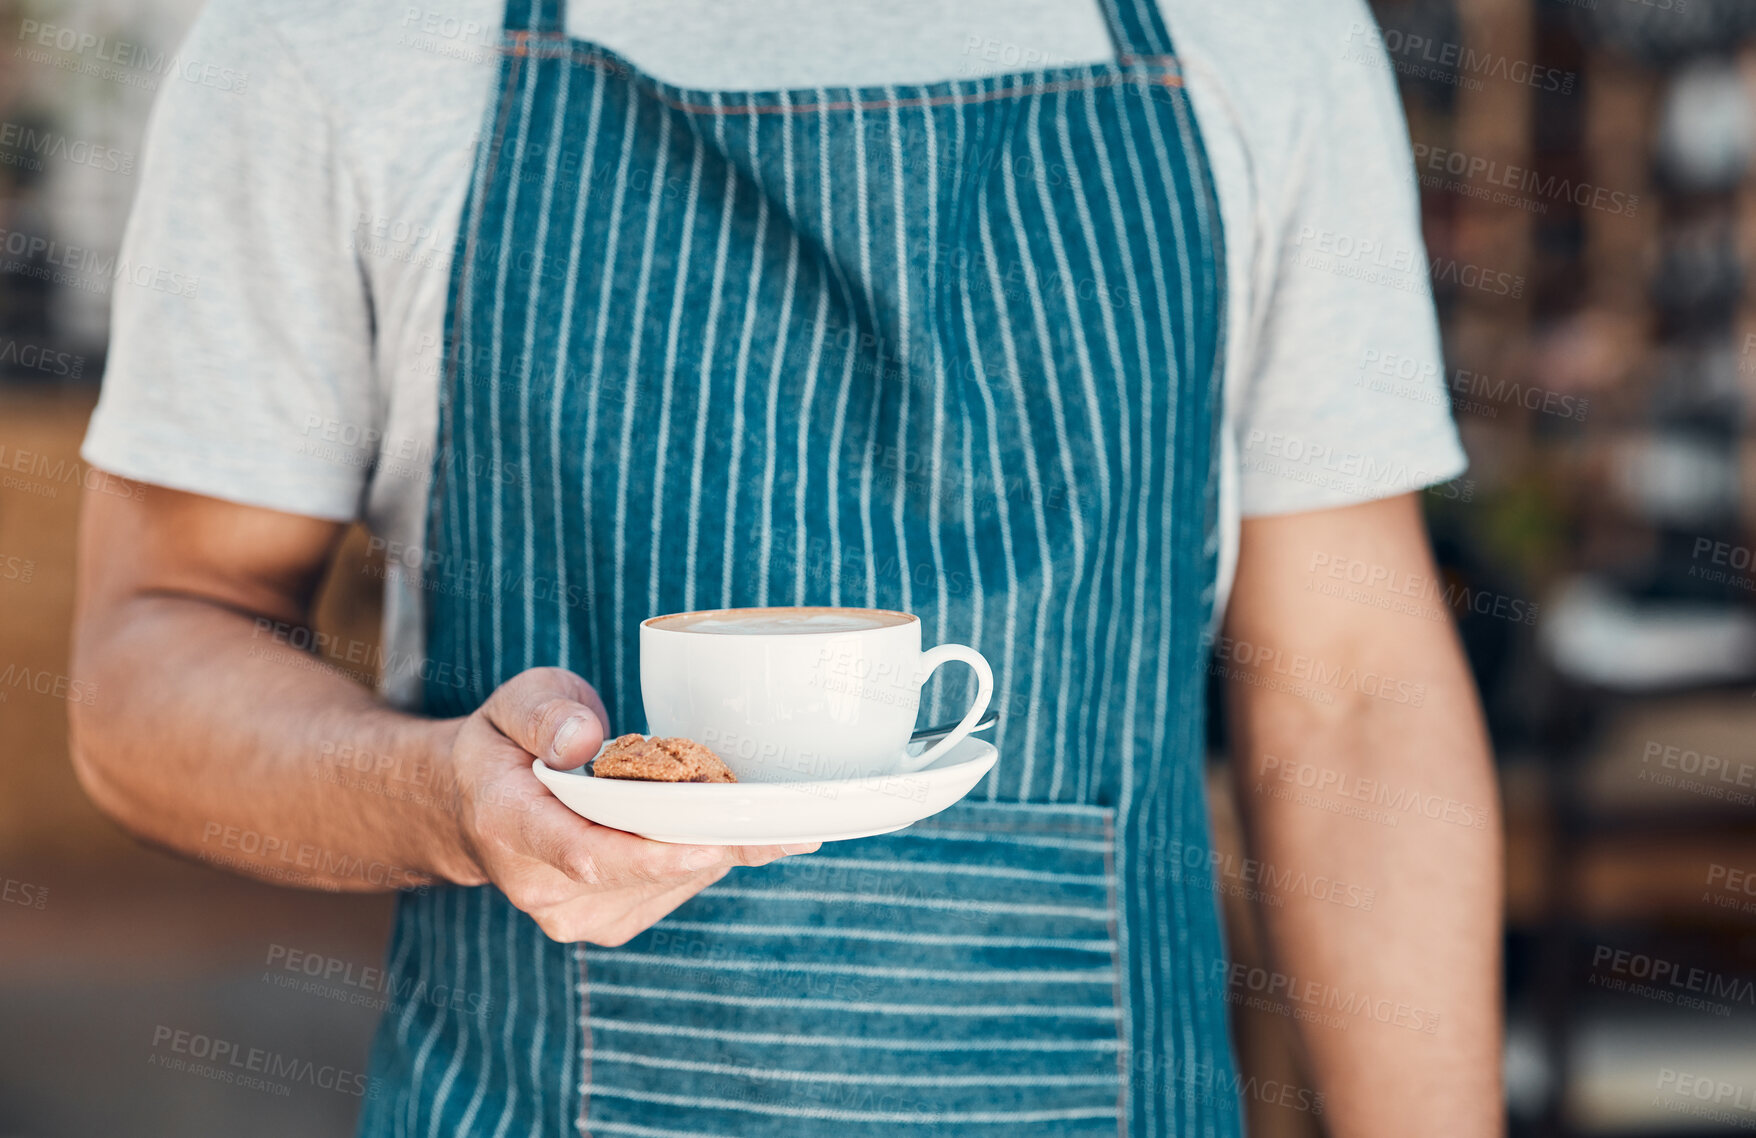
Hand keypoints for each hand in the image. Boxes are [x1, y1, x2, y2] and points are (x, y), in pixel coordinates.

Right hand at [433, 666, 816, 944]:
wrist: (474, 807)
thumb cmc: (505, 745)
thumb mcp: (514, 702)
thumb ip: (546, 714)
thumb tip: (584, 740)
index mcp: (507, 822)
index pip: (582, 852)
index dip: (653, 855)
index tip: (712, 842)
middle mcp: (539, 884)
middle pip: (644, 873)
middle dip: (716, 842)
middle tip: (789, 817)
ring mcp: (573, 913)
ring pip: (670, 885)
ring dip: (718, 848)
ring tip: (760, 807)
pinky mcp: (607, 922)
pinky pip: (675, 892)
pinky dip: (707, 858)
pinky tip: (728, 826)